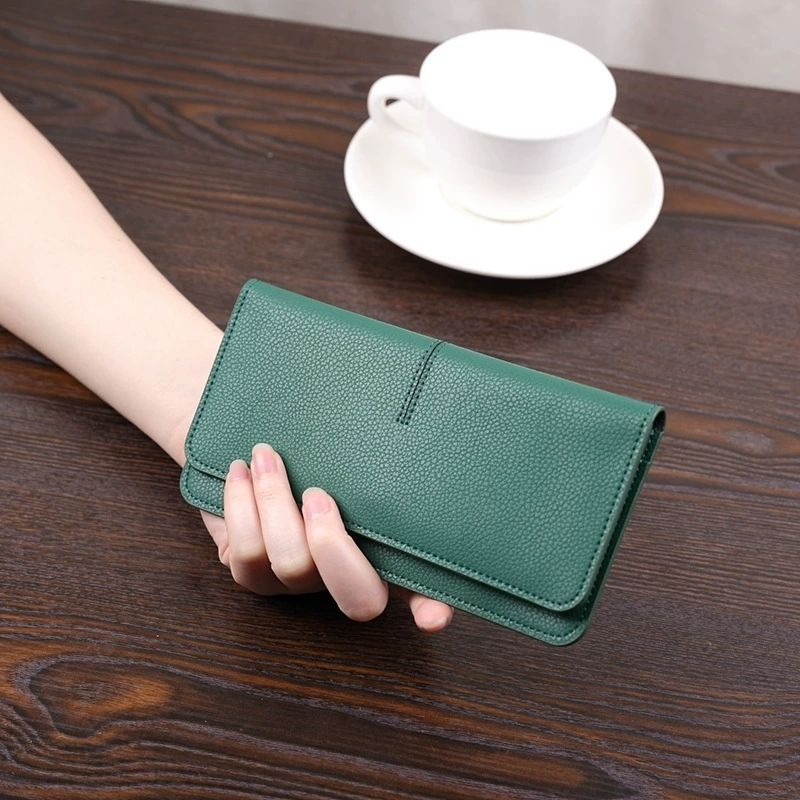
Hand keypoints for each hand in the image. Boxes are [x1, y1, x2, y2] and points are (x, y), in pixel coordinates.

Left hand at [201, 443, 454, 632]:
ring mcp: (301, 582)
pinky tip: (240, 470)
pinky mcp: (254, 577)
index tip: (433, 617)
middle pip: (360, 599)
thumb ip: (371, 453)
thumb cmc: (311, 442)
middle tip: (317, 494)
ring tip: (266, 455)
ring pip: (293, 564)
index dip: (433, 607)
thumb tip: (410, 422)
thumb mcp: (344, 446)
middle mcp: (347, 573)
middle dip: (334, 546)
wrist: (248, 443)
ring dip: (275, 500)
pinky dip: (241, 503)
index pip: (423, 586)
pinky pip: (248, 552)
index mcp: (385, 544)